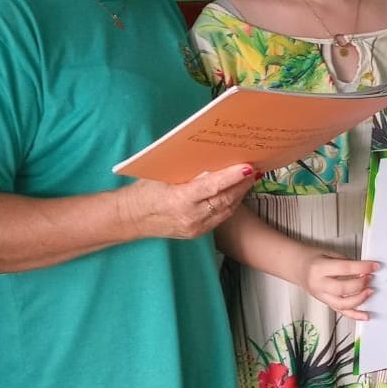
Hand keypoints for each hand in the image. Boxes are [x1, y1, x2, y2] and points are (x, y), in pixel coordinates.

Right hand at [120, 165, 256, 240]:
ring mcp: (195, 227)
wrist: (131, 218)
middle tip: (255, 167)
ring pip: (226, 209)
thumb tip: (214, 154)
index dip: (233, 176)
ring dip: (240, 193)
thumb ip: (188, 168)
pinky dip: (231, 203)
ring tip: (250, 177)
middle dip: (242, 183)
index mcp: (180, 200)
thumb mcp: (163, 174)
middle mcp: (191, 216)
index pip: (213, 187)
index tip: (248, 167)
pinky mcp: (197, 233)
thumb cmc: (145, 190)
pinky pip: (221, 217)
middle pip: (225, 198)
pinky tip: (237, 192)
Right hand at [304, 253, 379, 320]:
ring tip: (370, 291)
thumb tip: (363, 270)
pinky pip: (340, 312)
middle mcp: (319, 284)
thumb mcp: (328, 253)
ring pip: (342, 304)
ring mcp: (322, 296)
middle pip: (343, 289)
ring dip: (359, 299)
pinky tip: (365, 316)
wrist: (297, 266)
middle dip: (360, 284)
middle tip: (370, 278)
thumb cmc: (313, 257)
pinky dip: (354, 315)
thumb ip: (345, 262)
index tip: (374, 266)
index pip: (344, 269)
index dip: (362, 268)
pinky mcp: (325, 303)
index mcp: (319, 268)